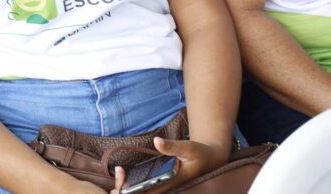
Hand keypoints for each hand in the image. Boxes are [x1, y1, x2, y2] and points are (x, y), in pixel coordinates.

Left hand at [111, 138, 227, 193]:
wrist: (212, 159)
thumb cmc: (201, 154)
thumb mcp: (189, 148)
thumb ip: (173, 146)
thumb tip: (157, 141)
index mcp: (173, 185)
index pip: (150, 193)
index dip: (132, 191)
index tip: (120, 181)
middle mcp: (169, 190)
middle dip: (127, 190)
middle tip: (118, 175)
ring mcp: (167, 189)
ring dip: (129, 189)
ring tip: (119, 174)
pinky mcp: (165, 186)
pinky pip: (148, 190)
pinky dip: (135, 186)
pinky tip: (125, 176)